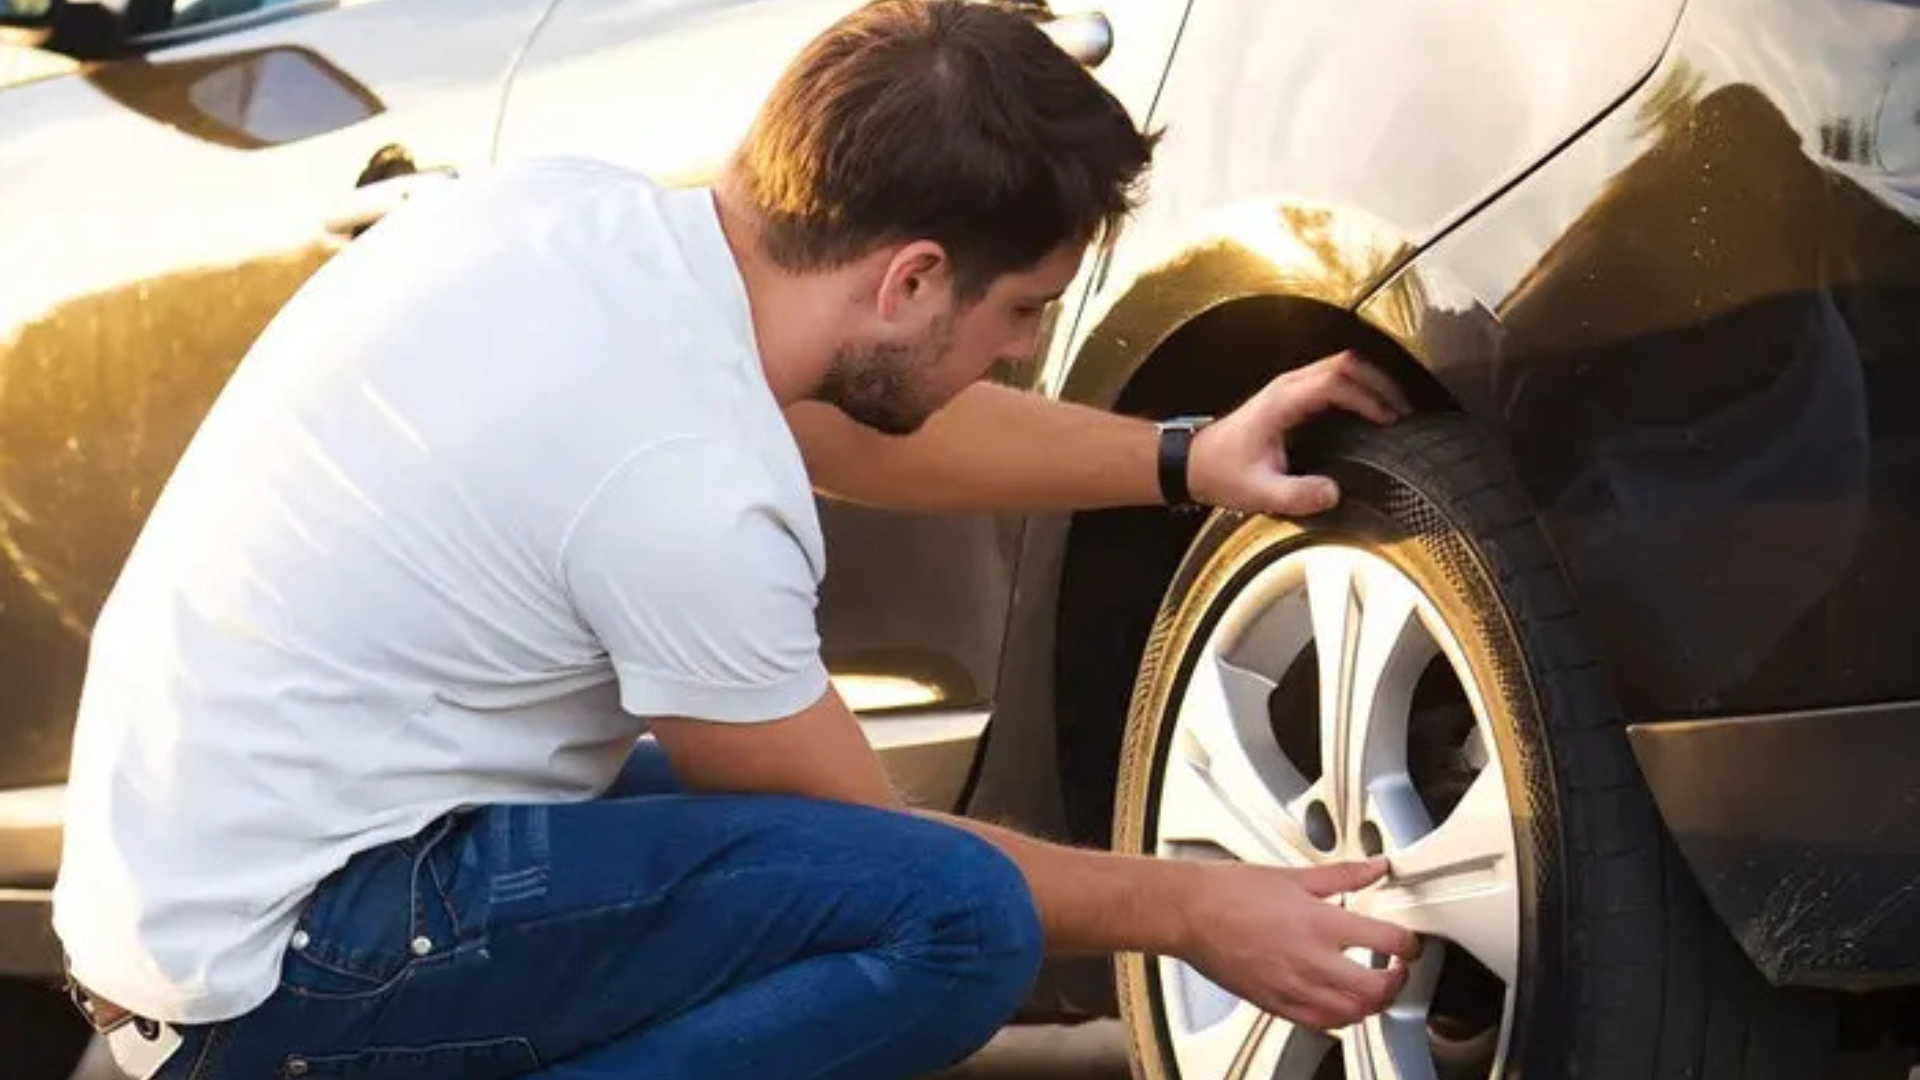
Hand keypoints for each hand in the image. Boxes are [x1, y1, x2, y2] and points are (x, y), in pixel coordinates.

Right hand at [1177, 857, 1421, 1030]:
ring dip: (1373, 1003)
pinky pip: (1321, 1024)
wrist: (1188, 913)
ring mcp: (1293, 988)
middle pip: (1378, 989)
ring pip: (1354, 1014)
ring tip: (1374, 987)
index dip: (1409, 944)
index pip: (1387, 942)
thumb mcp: (1293, 875)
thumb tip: (1375, 867)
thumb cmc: (1229, 892)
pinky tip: (1339, 1002)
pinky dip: (1341, 1017)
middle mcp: (1310, 961)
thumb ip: (1343, 875)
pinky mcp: (1276, 1004)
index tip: (1407, 942)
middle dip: (1398, 981)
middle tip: (1398, 969)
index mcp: (1319, 923)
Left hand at [1188, 350, 1411, 515]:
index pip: (1336, 382)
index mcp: (1282, 402)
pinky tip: (1371, 412)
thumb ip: (1297, 495)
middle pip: (1345, 363)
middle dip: (1380, 382)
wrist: (1194, 463)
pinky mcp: (1292, 396)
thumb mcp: (1259, 492)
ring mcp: (1289, 387)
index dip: (1367, 397)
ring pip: (1341, 366)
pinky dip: (1359, 388)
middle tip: (1404, 411)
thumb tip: (1333, 492)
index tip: (1388, 420)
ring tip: (1396, 409)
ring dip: (1372, 382)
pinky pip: (1333, 379)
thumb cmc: (1222, 473)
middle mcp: (1287, 387)